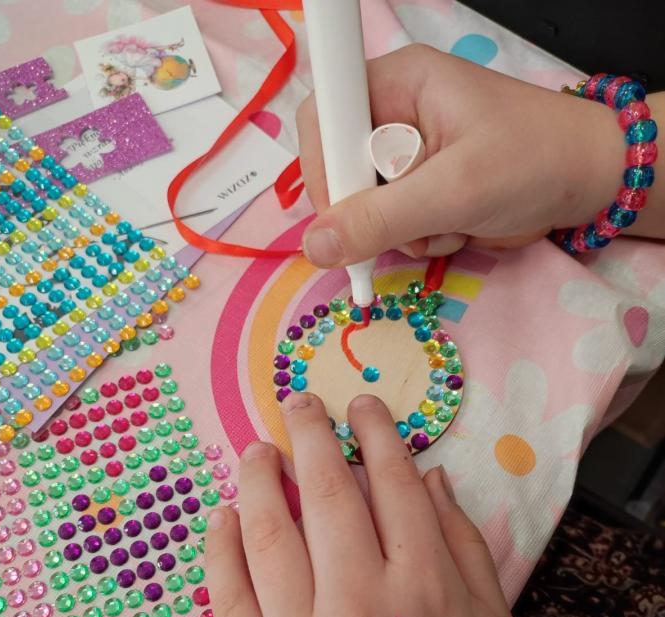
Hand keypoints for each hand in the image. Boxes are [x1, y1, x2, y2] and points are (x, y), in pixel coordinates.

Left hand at [206, 393, 556, 616]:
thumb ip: (464, 550)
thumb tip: (430, 476)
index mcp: (428, 587)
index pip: (394, 485)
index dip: (376, 435)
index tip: (360, 405)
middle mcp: (360, 602)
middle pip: (325, 494)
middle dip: (311, 434)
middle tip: (298, 402)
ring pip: (267, 536)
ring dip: (257, 481)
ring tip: (256, 451)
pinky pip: (229, 602)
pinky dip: (220, 550)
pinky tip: (221, 518)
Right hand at [297, 45, 628, 263]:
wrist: (590, 181)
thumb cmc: (533, 162)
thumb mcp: (456, 190)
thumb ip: (382, 218)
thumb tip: (314, 246)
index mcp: (399, 82)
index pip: (325, 119)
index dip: (323, 169)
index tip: (342, 215)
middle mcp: (396, 113)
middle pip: (341, 170)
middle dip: (373, 211)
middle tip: (410, 227)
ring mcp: (409, 154)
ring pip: (368, 206)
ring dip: (402, 231)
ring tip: (449, 226)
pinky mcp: (423, 187)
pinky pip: (394, 223)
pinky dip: (420, 238)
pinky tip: (456, 230)